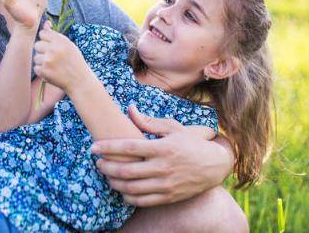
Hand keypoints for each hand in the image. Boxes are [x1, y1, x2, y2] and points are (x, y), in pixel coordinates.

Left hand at [33, 20, 91, 92]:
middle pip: (37, 45)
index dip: (46, 40)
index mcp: (60, 41)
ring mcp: (48, 60)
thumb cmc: (74, 61)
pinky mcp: (44, 71)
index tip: (51, 46)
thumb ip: (55, 35)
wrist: (79, 81)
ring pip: (36, 57)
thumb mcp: (69, 45)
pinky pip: (36, 68)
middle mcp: (53, 49)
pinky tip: (52, 72)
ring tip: (53, 66)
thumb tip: (45, 23)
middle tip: (53, 57)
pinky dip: (42, 71)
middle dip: (42, 51)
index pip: (43, 34)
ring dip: (42, 62)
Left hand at [90, 105, 229, 206]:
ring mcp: (166, 184)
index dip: (107, 148)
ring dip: (114, 183)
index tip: (93, 148)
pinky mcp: (169, 197)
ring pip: (131, 188)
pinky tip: (122, 190)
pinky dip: (127, 197)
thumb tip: (129, 109)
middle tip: (98, 163)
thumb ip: (148, 121)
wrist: (215, 165)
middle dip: (106, 168)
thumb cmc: (191, 143)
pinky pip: (142, 201)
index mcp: (162, 147)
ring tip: (108, 176)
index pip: (128, 148)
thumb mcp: (173, 127)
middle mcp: (163, 167)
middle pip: (125, 171)